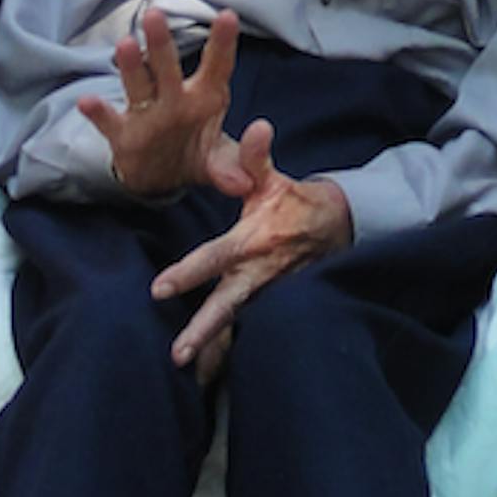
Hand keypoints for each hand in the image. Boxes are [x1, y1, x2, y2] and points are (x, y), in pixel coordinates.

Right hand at [79, 7, 241, 198]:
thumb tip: (246, 184)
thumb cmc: (198, 154)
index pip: (217, 66)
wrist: (162, 177)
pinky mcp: (123, 135)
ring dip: (131, 66)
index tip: (227, 15)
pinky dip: (98, 113)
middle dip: (162, 43)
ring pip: (138, 85)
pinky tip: (87, 102)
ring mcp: (147, 114)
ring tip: (125, 45)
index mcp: (206, 98)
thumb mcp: (221, 164)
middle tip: (155, 14)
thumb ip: (234, 169)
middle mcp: (175, 99)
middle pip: (168, 68)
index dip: (223, 42)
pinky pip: (109, 122)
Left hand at [149, 120, 352, 368]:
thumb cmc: (294, 202)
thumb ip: (256, 158)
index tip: (159, 289)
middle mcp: (257, 273)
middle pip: (226, 307)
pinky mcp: (271, 305)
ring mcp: (265, 294)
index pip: (214, 260)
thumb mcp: (274, 180)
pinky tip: (208, 370)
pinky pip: (247, 328)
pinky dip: (229, 349)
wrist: (337, 228)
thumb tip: (258, 126)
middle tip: (177, 355)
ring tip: (186, 371)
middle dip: (202, 332)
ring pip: (236, 323)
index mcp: (252, 241)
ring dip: (213, 348)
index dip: (187, 273)